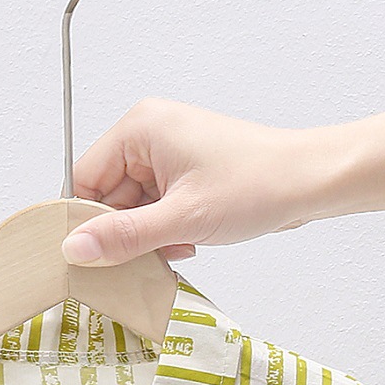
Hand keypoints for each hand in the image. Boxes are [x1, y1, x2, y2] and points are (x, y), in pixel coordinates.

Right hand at [64, 100, 325, 265]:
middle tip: (147, 256)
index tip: (95, 256)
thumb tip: (74, 249)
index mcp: (140, 128)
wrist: (309, 182)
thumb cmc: (256, 185)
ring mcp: (170, 155)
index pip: (84, 178)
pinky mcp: (187, 174)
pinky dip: (167, 231)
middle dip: (127, 232)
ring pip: (134, 207)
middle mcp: (150, 135)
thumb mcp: (182, 219)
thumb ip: (124, 237)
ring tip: (180, 244)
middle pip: (108, 196)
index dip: (88, 220)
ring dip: (150, 236)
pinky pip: (158, 208)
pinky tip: (189, 241)